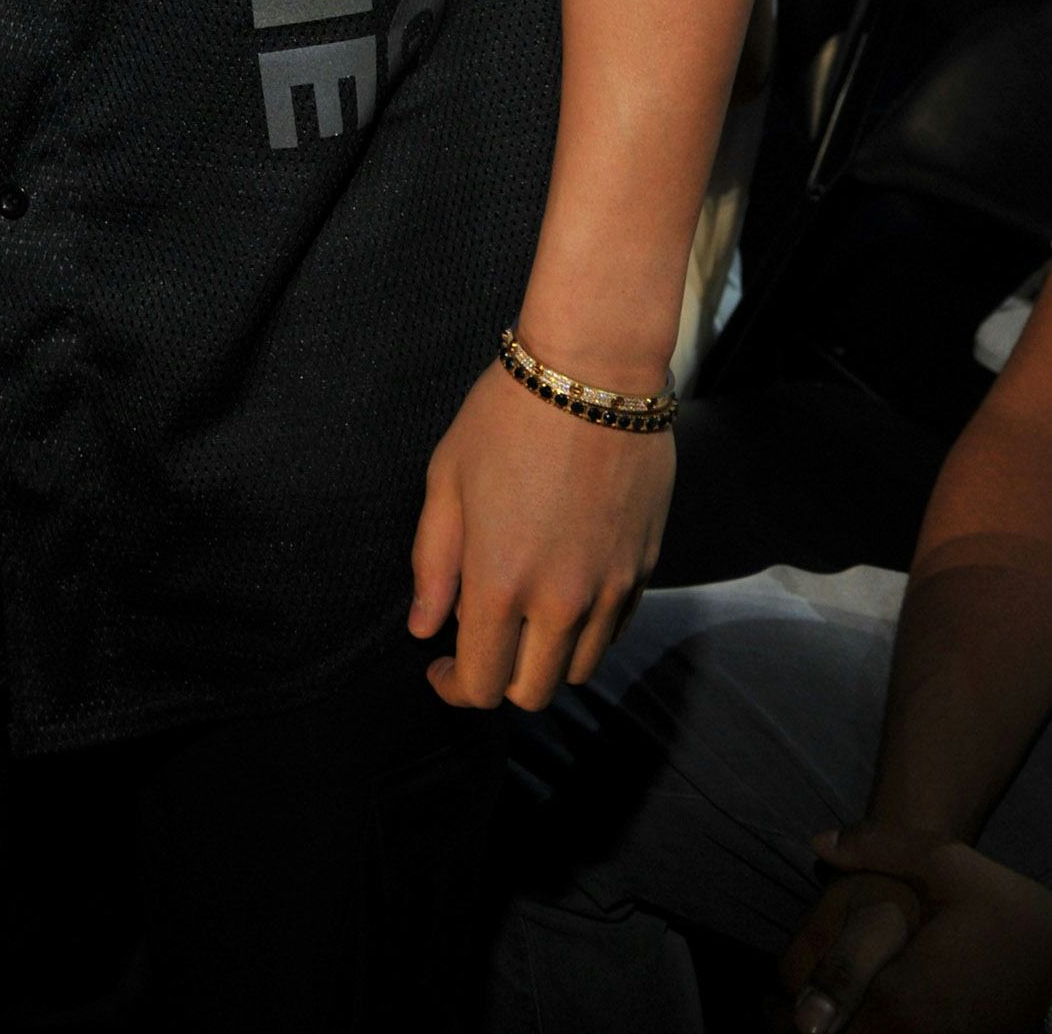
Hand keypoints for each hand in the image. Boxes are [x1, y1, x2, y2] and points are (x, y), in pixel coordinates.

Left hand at [408, 357, 673, 710]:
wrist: (594, 375)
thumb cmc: (506, 417)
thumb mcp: (447, 479)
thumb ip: (433, 564)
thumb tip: (423, 628)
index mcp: (499, 584)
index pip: (481, 684)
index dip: (455, 688)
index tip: (440, 667)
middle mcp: (559, 602)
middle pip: (533, 693)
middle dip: (499, 681)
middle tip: (478, 643)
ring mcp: (609, 590)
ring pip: (578, 669)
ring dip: (544, 658)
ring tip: (521, 615)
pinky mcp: (643, 570)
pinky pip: (613, 631)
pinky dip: (584, 632)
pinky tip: (562, 591)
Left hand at [779, 822, 1051, 1033]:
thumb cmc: (1007, 914)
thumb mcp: (948, 864)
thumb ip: (879, 845)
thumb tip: (820, 841)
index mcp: (903, 998)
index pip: (819, 1018)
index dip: (786, 1011)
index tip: (766, 999)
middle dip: (798, 1032)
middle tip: (773, 1013)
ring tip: (802, 1023)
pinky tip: (849, 1024)